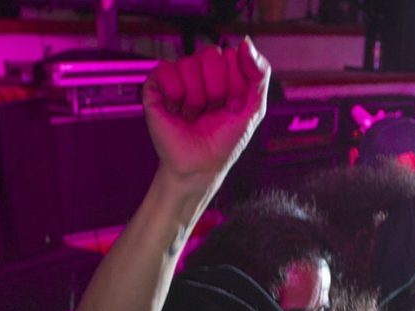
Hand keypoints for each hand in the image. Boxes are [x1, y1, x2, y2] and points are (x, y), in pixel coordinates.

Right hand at [142, 38, 270, 187]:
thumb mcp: (254, 106)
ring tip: (193, 115)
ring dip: (196, 99)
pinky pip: (166, 71)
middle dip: (217, 91)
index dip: (235, 86)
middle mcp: (200, 67)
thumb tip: (245, 41)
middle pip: (211, 55)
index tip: (233, 108)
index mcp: (223, 69)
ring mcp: (178, 74)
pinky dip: (176, 97)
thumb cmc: (226, 138)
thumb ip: (259, 72)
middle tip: (212, 111)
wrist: (201, 166)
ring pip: (189, 64)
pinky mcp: (155, 85)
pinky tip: (176, 111)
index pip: (233, 55)